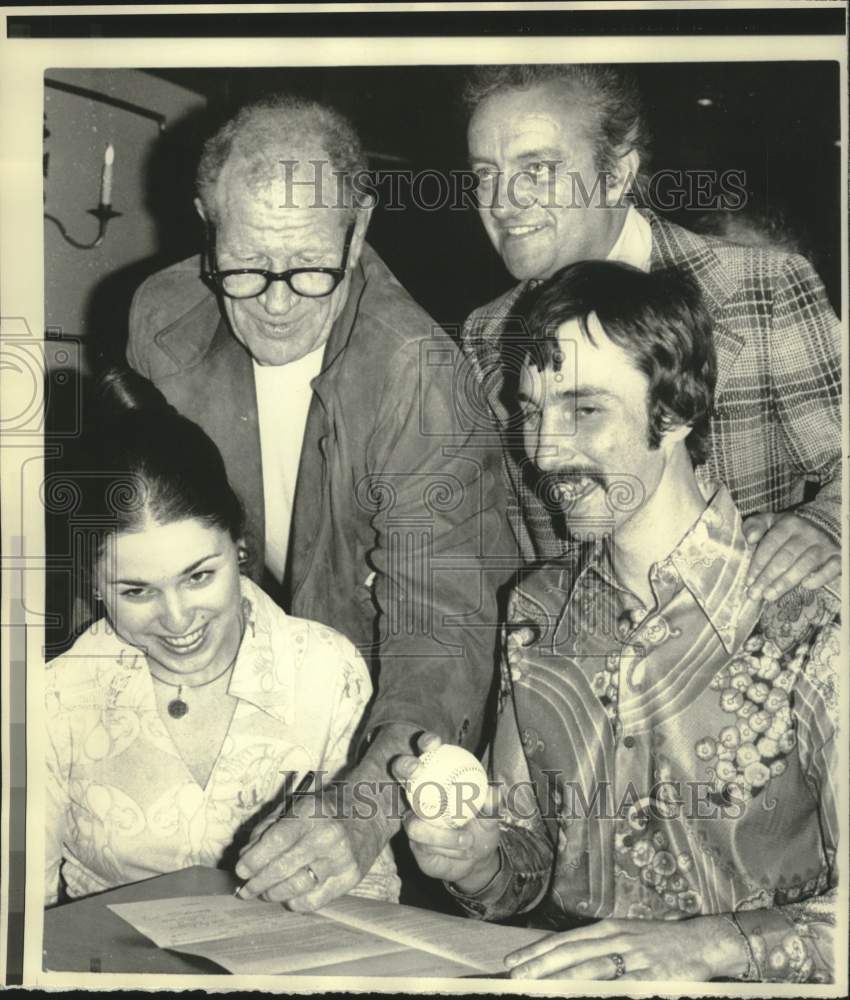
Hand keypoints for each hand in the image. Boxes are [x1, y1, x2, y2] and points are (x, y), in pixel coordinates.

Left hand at [235, 789, 373, 911]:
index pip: (276, 840)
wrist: (371, 812)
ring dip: (273, 894)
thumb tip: (246, 856)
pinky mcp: (350, 878)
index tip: (240, 870)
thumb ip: (269, 828)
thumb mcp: (297, 805)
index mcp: (311, 812)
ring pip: (296, 887)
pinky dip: (295, 902)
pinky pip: (315, 900)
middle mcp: (327, 835)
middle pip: (282, 867)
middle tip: (245, 889)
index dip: (254, 859)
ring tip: (264, 893)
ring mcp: (341, 859)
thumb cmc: (326, 809)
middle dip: (257, 882)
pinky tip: (288, 897)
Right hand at [391, 732, 501, 890]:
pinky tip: (461, 849)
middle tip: (417, 770)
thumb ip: (491, 804)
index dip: (426, 743)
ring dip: (440, 834)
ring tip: (467, 840)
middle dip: (404, 765)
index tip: (433, 744)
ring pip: (412, 820)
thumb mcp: (491, 816)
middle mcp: (419, 794)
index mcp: (437, 777)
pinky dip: (446, 846)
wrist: (476, 859)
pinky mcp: (413, 842)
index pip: (428, 753)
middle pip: (401, 772)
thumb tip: (492, 791)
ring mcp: (412, 817)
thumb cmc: (482, 827)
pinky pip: (424, 843)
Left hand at [504, 915, 745, 980]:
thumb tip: (566, 956)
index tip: (514, 961)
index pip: (565, 940)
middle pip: (570, 953)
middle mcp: (615, 940)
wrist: (700, 942)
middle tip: (515, 977)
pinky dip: (597, 993)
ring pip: (589, 970)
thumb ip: (597, 945)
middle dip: (540, 966)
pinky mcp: (649, 978)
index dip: (538, 950)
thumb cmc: (658, 941)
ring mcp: (632, 959)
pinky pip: (619, 988)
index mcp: (608, 929)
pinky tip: (581, 996)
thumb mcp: (624, 934)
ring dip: (561, 980)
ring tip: (538, 987)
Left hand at [744, 512, 839, 601]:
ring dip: (786, 581)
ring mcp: (824, 545)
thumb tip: (750, 538)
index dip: (758, 563)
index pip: (771, 544)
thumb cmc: (787, 529)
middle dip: (768, 577)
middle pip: (786, 557)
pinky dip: (820, 577)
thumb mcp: (769, 522)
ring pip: (805, 564)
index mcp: (788, 524)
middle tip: (755, 594)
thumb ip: (754, 526)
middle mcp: (807, 533)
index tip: (748, 581)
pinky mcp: (837, 557)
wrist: (822, 524)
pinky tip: (806, 586)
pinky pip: (832, 568)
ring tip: (770, 596)